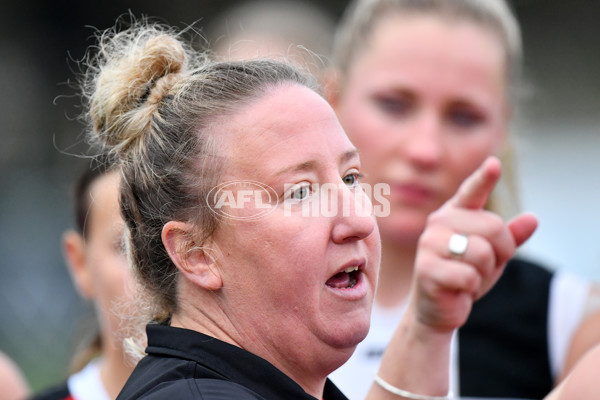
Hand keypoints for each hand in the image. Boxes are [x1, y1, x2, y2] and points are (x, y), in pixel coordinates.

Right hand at [409, 156, 537, 331]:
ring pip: (482, 252)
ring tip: (467, 278)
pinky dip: (471, 288)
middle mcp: (438, 223)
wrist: (437, 309)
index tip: (494, 164)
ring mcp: (429, 244)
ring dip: (484, 273)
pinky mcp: (426, 268)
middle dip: (501, 252)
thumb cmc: (464, 277)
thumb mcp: (492, 256)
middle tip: (483, 267)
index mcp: (454, 214)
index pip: (471, 192)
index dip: (484, 178)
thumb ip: (510, 237)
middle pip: (493, 226)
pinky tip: (456, 289)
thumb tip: (533, 218)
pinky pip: (469, 276)